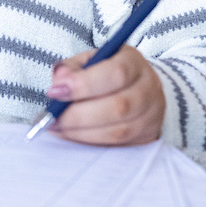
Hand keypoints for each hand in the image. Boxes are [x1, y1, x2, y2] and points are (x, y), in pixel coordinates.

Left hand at [46, 45, 164, 145]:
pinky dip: (91, 142)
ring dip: (82, 132)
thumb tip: (59, 81)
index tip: (54, 92)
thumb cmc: (104, 72)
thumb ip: (71, 68)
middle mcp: (149, 87)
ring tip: (57, 127)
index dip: (84, 85)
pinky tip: (72, 135)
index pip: (116, 73)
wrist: (134, 87)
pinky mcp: (148, 135)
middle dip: (79, 115)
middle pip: (119, 106)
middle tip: (52, 117)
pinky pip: (119, 145)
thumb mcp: (87, 61)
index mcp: (134, 61)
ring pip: (119, 130)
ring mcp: (152, 114)